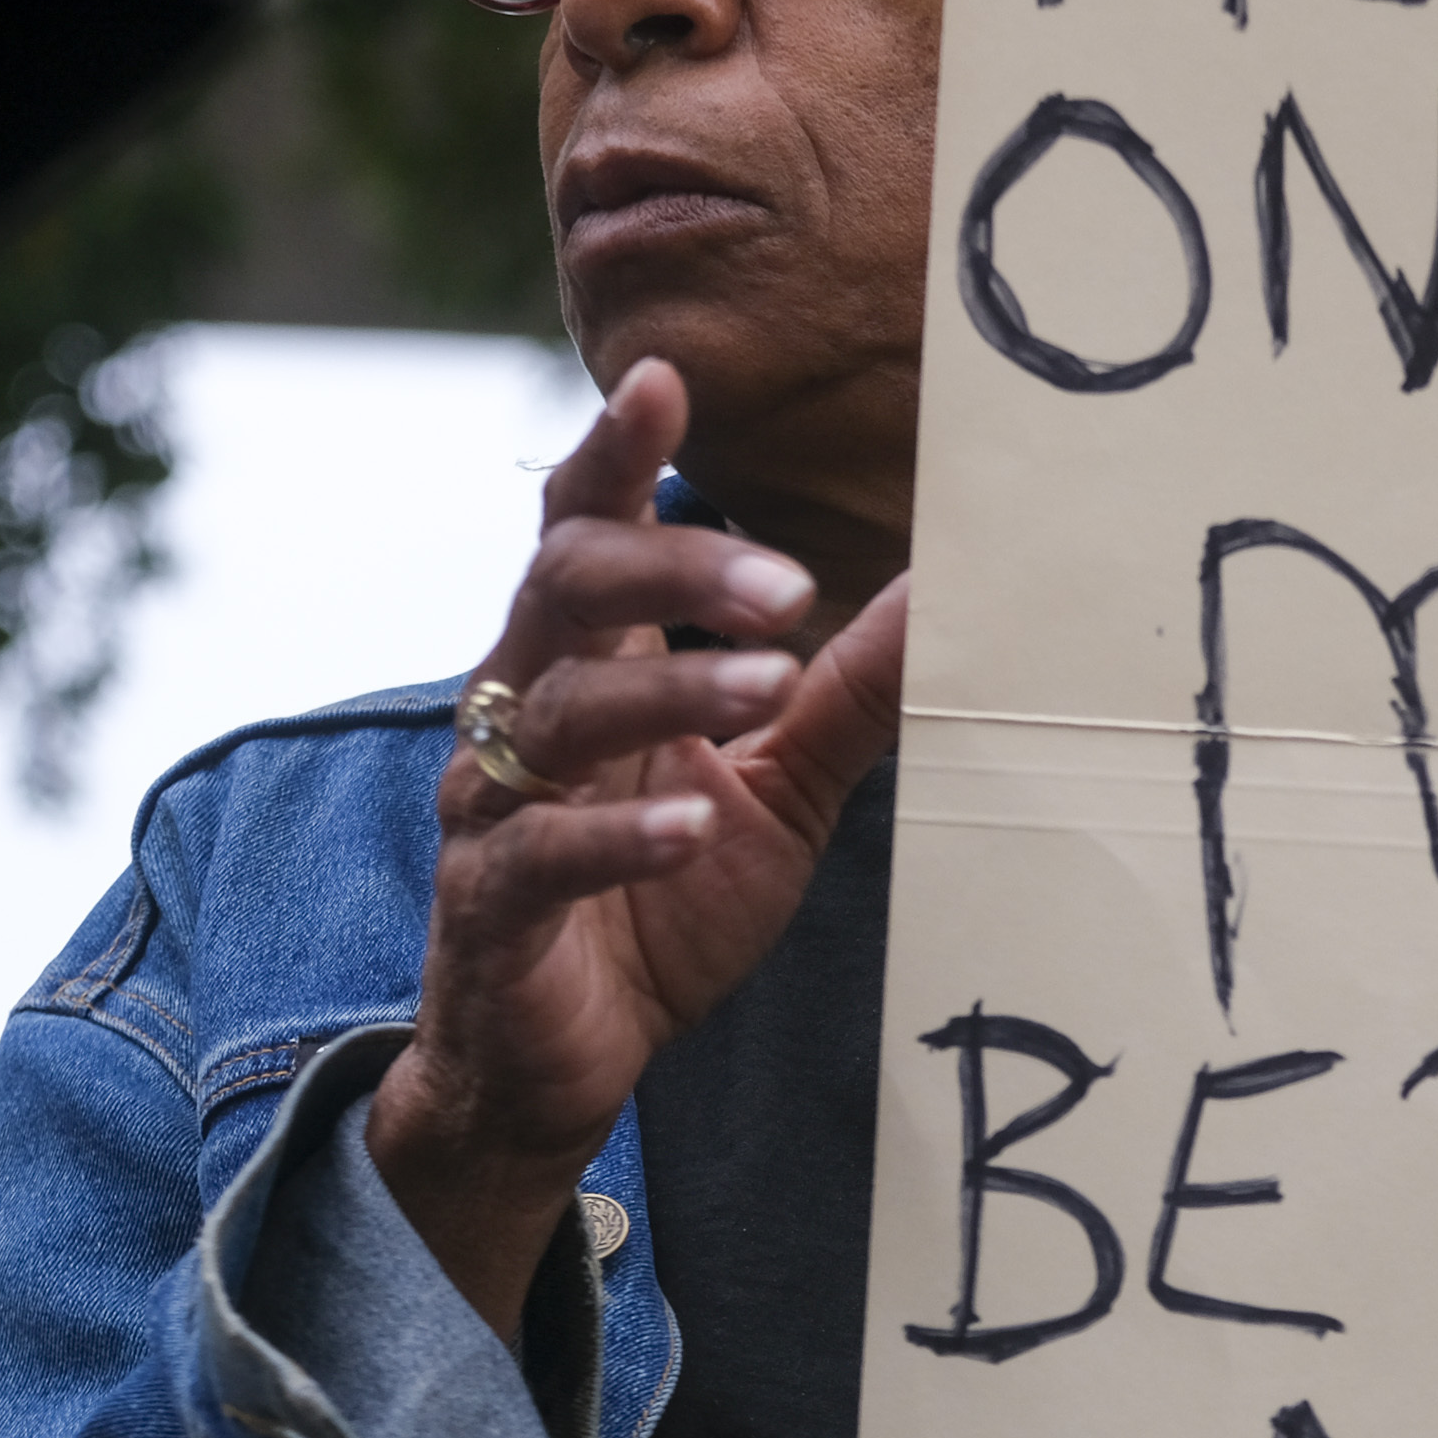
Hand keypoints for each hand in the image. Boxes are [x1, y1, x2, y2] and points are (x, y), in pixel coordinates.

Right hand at [367, 358, 908, 1334]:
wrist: (565, 1057)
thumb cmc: (666, 897)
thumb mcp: (783, 786)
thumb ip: (847, 692)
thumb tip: (946, 591)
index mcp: (587, 657)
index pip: (587, 525)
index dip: (616, 452)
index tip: (664, 380)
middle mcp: (523, 705)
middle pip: (568, 585)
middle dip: (676, 565)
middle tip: (792, 584)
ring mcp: (494, 804)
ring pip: (559, 709)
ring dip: (668, 689)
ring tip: (769, 683)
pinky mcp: (491, 906)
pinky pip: (539, 851)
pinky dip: (619, 835)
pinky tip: (693, 823)